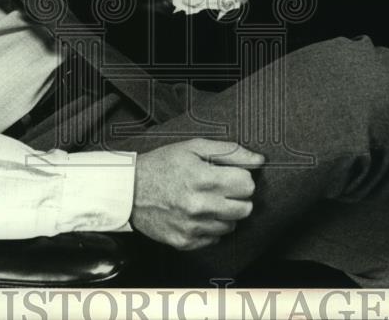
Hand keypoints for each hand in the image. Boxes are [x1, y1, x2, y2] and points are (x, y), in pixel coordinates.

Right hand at [130, 139, 263, 250]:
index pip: (247, 184)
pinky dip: (211, 227)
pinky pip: (215, 238)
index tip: (230, 175)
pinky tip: (197, 214)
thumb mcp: (193, 147)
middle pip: (245, 208)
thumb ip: (229, 151)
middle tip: (221, 188)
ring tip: (207, 201)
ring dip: (225, 213)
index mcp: (203, 178)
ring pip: (232, 225)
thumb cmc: (162, 164)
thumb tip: (259, 160)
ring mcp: (192, 227)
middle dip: (237, 197)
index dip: (241, 177)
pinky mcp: (185, 242)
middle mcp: (199, 205)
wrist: (129, 190)